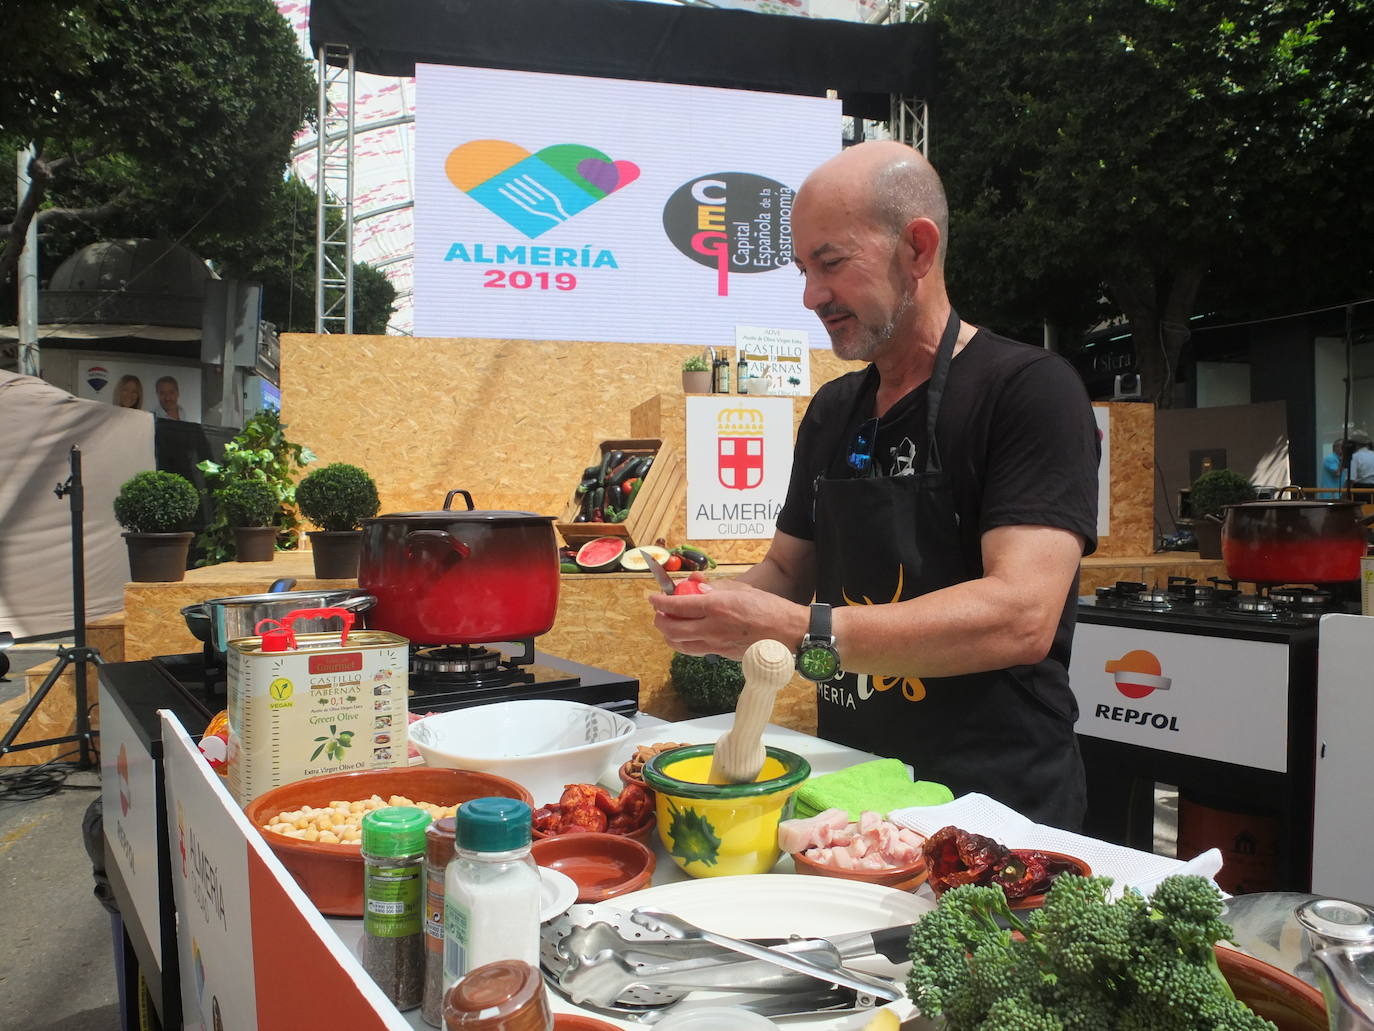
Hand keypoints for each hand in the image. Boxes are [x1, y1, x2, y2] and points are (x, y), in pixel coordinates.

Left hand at [647, 577, 808, 659]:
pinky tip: (687, 634)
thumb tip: (696, 588)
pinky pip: (695, 649)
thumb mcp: (742, 590)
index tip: (653, 597)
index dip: (660, 601)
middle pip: (672, 628)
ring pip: (679, 644)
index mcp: (716, 606)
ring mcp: (716, 644)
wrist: (788, 633)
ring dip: (668, 634)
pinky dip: (684, 642)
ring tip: (669, 623)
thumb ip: (716, 589)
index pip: (677, 605)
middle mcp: (712, 627)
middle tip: (659, 611)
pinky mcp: (721, 654)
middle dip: (659, 619)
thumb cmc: (769, 608)